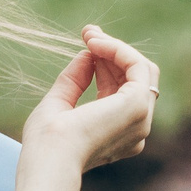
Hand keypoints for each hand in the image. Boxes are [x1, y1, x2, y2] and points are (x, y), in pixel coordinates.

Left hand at [21, 26, 157, 174]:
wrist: (50, 157)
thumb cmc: (48, 141)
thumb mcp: (59, 103)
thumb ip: (74, 81)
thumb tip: (86, 54)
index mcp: (119, 134)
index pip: (122, 90)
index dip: (106, 63)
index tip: (86, 43)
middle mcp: (136, 129)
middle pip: (135, 78)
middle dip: (113, 51)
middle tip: (88, 33)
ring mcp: (141, 118)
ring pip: (141, 69)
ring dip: (115, 48)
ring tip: (90, 37)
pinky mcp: (139, 104)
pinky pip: (138, 66)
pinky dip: (118, 50)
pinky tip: (96, 44)